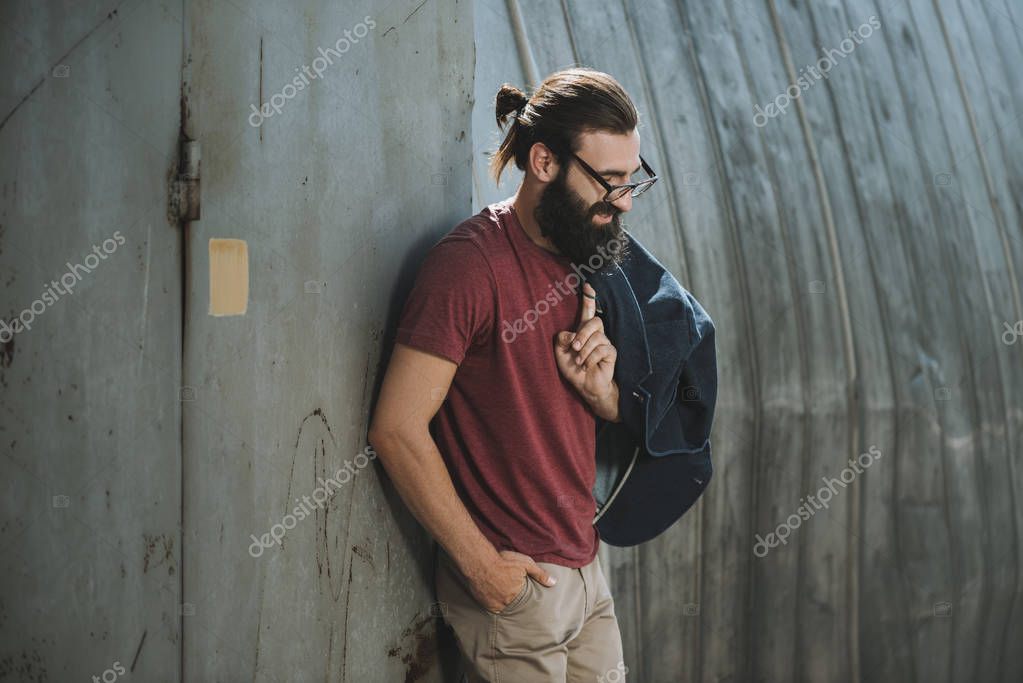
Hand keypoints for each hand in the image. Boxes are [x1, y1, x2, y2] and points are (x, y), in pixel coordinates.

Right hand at [464, 550, 555, 613]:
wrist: (480, 562)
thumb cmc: (503, 562)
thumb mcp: (525, 564)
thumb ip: (539, 574)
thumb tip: (554, 582)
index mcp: (520, 593)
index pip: (527, 599)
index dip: (524, 594)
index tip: (522, 589)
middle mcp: (509, 602)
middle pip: (515, 603)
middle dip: (515, 598)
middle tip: (511, 590)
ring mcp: (497, 604)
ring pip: (505, 607)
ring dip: (506, 602)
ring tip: (504, 594)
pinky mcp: (486, 605)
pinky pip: (494, 608)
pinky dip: (496, 604)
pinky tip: (496, 596)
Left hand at [555, 282, 616, 405]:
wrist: (585, 386)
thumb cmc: (573, 369)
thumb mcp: (561, 354)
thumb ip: (562, 341)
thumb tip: (571, 334)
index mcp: (583, 331)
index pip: (587, 312)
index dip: (588, 298)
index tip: (587, 285)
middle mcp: (596, 334)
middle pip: (595, 321)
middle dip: (583, 334)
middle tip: (574, 348)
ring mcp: (605, 343)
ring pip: (597, 337)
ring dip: (584, 351)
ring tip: (579, 362)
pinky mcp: (611, 353)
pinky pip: (602, 350)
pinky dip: (590, 359)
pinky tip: (587, 366)